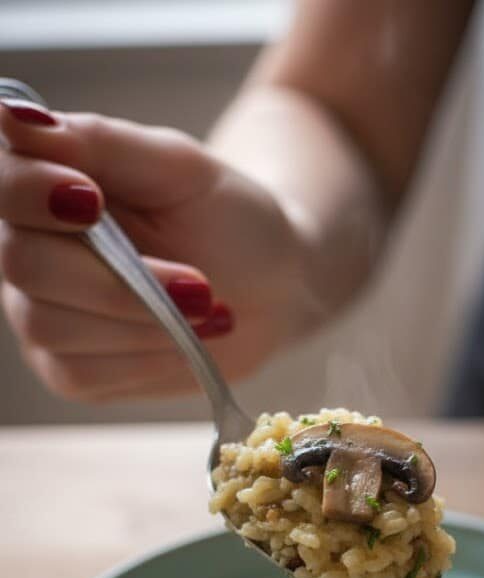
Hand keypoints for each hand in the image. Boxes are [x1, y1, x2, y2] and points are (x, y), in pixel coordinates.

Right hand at [0, 100, 312, 400]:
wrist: (274, 287)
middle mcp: (28, 248)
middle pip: (24, 265)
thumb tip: (14, 117)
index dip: (30, 194)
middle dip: (116, 281)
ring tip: (204, 308)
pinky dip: (145, 358)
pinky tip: (186, 338)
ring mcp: (42, 313)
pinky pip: (82, 373)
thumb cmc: (227, 217)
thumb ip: (98, 142)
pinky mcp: (71, 370)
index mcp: (45, 183)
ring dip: (142, 322)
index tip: (93, 201)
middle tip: (198, 283)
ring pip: (51, 327)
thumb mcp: (177, 167)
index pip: (0, 184)